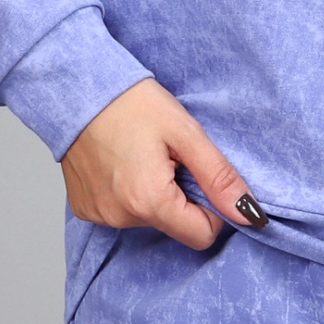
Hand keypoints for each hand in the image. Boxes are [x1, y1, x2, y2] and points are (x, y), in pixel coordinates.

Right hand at [60, 79, 264, 251]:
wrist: (75, 87)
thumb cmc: (129, 102)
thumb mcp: (185, 132)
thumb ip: (218, 176)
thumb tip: (248, 212)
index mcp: (150, 201)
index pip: (202, 236)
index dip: (210, 209)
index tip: (198, 176)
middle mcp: (122, 217)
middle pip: (174, 225)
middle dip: (180, 196)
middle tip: (167, 157)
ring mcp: (100, 215)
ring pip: (148, 218)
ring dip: (153, 193)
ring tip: (141, 155)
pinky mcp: (85, 208)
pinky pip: (121, 212)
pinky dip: (127, 192)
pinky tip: (120, 162)